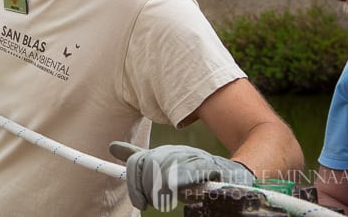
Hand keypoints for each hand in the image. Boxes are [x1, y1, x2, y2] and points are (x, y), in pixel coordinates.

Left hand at [109, 141, 254, 209]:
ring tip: (168, 198)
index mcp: (163, 152)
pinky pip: (187, 173)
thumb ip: (141, 160)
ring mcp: (191, 157)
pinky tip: (176, 188)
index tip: (140, 202)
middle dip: (147, 188)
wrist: (235, 172)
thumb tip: (112, 147)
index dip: (134, 183)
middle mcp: (175, 151)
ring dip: (163, 189)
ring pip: (165, 170)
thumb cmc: (197, 175)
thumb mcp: (166, 168)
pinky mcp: (207, 167)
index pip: (138, 161)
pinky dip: (180, 181)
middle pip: (149, 165)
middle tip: (153, 202)